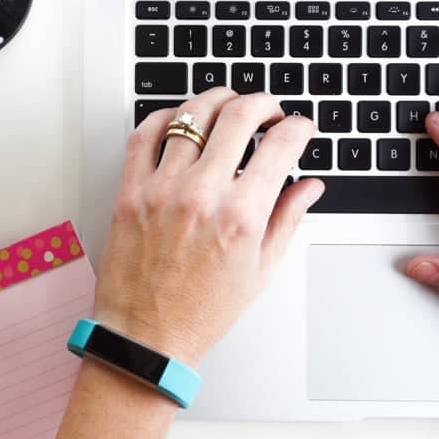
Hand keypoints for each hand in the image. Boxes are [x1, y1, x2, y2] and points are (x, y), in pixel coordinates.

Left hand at [94, 88, 323, 365]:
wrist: (145, 338)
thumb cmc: (200, 312)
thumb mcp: (259, 271)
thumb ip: (288, 219)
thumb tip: (309, 187)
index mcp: (241, 216)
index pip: (281, 145)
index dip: (299, 127)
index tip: (299, 127)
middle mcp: (202, 195)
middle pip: (239, 116)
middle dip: (263, 103)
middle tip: (268, 109)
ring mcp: (161, 189)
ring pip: (192, 115)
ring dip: (218, 101)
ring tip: (227, 105)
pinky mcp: (129, 191)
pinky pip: (145, 134)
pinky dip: (166, 116)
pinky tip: (180, 119)